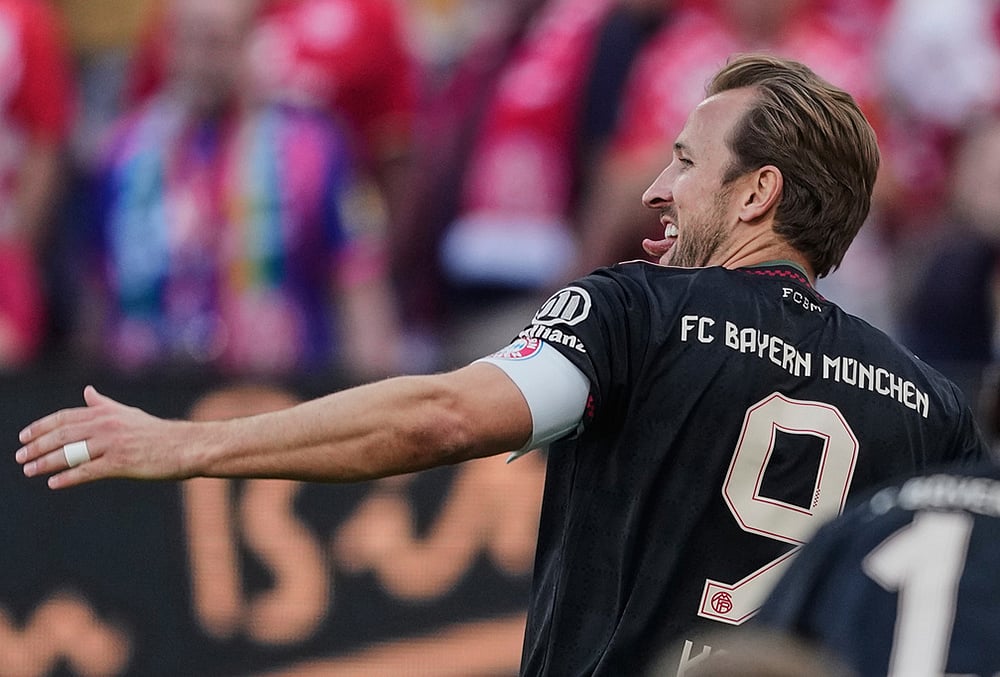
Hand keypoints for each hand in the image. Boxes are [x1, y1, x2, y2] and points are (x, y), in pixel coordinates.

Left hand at [16, 386, 196, 488]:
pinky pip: (88, 471)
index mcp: (106, 413)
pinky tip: (54, 483)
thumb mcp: (128, 414)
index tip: (24, 437)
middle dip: (37, 446)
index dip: (41, 427)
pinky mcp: (121, 463)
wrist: (185, 446)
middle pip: (62, 434)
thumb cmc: (158, 433)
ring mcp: (113, 444)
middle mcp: (107, 425)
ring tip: (29, 470)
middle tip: (20, 457)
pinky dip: (68, 477)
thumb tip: (87, 391)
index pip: (64, 418)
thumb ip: (104, 404)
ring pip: (71, 453)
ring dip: (46, 462)